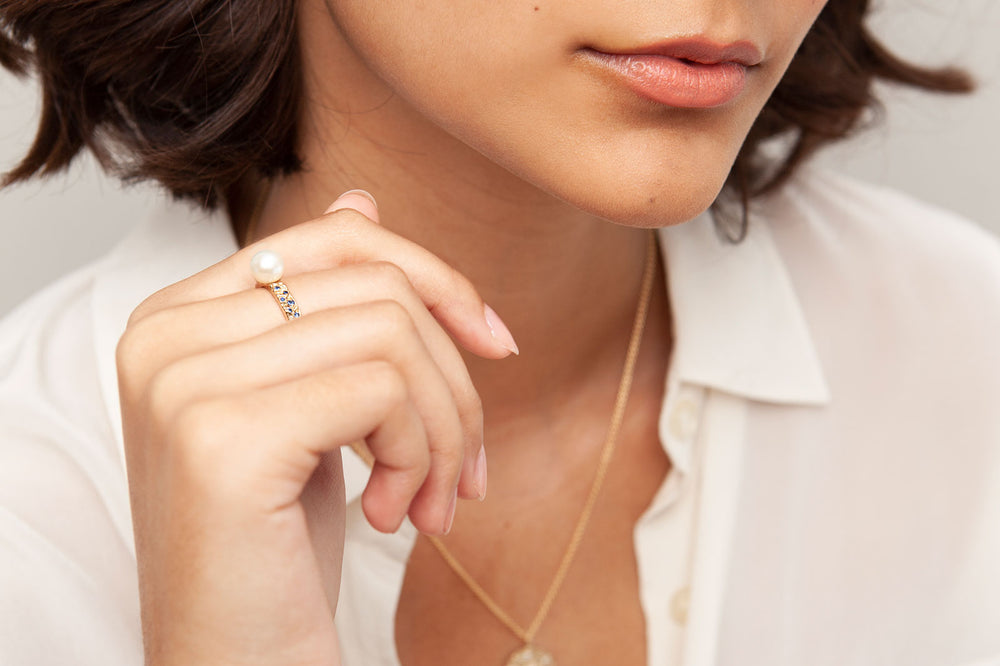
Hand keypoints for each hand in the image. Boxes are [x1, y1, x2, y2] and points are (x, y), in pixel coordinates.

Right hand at [116, 190, 516, 664]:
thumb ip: (326, 304)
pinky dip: (421, 453)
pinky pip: (384, 389)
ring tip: (430, 500)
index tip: (494, 343)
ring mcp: (184, 380)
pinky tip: (392, 516)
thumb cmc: (276, 545)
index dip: (436, 278)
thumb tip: (362, 195)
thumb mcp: (312, 409)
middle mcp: (164, 334)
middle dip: (455, 375)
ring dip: (445, 428)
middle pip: (377, 282)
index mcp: (178, 316)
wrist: (236, 662)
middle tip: (464, 464)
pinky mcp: (223, 435)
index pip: (336, 238)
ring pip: (394, 333)